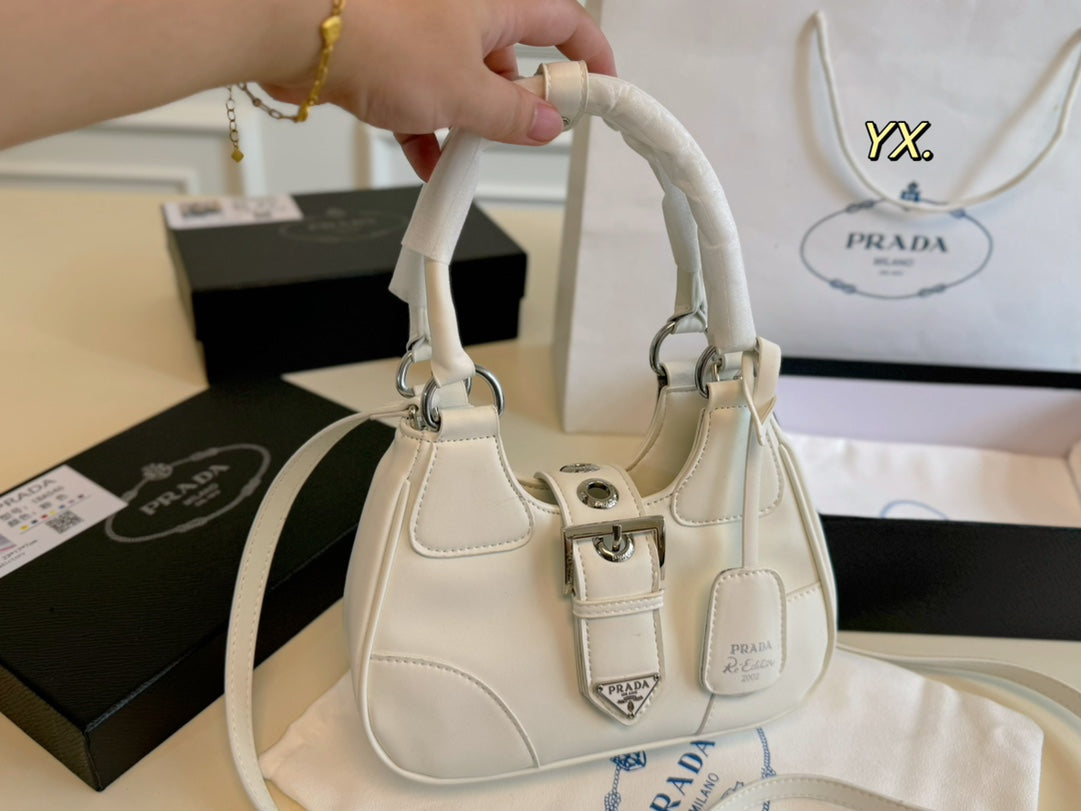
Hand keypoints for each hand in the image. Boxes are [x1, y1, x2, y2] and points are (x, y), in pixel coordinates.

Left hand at [261, 0, 614, 179]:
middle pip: (510, 60)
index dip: (589, 55)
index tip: (602, 86)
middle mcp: (462, 10)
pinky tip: (428, 160)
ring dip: (468, 123)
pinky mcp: (389, 54)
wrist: (297, 33)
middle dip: (517, 104)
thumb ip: (514, 115)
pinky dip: (428, 128)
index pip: (562, 21)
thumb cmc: (378, 37)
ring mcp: (424, 32)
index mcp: (494, 2)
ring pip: (463, 82)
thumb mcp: (466, 93)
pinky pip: (423, 95)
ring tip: (463, 155)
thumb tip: (547, 125)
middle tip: (521, 136)